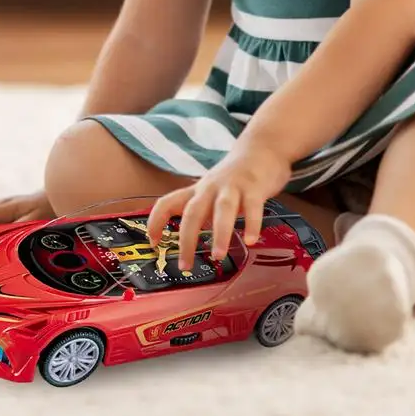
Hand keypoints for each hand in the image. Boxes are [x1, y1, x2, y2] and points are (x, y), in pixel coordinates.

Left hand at [146, 137, 291, 269]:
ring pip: (222, 209)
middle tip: (185, 266)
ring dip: (219, 233)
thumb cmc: (234, 177)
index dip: (155, 220)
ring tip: (218, 256)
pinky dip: (252, 224)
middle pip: (193, 211)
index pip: (168, 202)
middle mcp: (211, 188)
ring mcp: (233, 187)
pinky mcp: (255, 187)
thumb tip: (188, 239)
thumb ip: (201, 211)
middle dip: (187, 239)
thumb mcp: (211, 191)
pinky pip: (253, 207)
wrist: (261, 149)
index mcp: (198, 191)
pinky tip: (251, 240)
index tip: (152, 242)